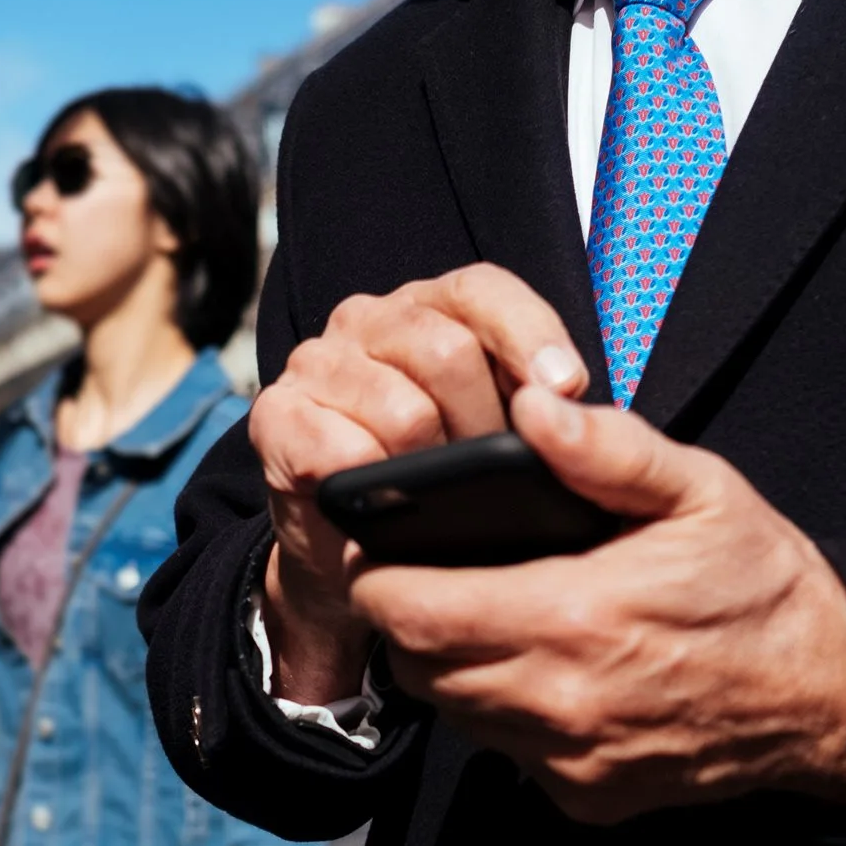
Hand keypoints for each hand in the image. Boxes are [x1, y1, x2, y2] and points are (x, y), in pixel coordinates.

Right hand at [250, 264, 587, 700]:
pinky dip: (370, 484)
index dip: (530, 336)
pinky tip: (379, 503)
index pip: (482, 291)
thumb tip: (570, 406)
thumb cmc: (440, 482)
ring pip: (401, 409)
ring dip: (429, 467)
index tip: (566, 389)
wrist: (356, 555)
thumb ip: (538, 403)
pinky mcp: (275, 416)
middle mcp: (368, 320)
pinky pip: (337, 449)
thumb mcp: (500, 432)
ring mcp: (316, 364)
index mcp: (430, 307)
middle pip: (447, 351)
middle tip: (488, 472)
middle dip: (484, 425)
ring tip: (433, 494)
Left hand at [348, 386, 845, 823]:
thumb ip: (607, 449)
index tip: (385, 545)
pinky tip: (542, 669)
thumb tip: (531, 408)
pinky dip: (502, 712)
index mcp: (575, 617)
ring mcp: (571, 761)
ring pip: (454, 712)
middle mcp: (561, 702)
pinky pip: (505, 752)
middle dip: (407, 618)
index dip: (380, 576)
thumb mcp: (699, 491)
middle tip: (432, 574)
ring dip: (450, 666)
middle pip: (417, 666)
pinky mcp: (585, 798)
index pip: (412, 611)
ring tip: (485, 614)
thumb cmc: (761, 583)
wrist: (830, 694)